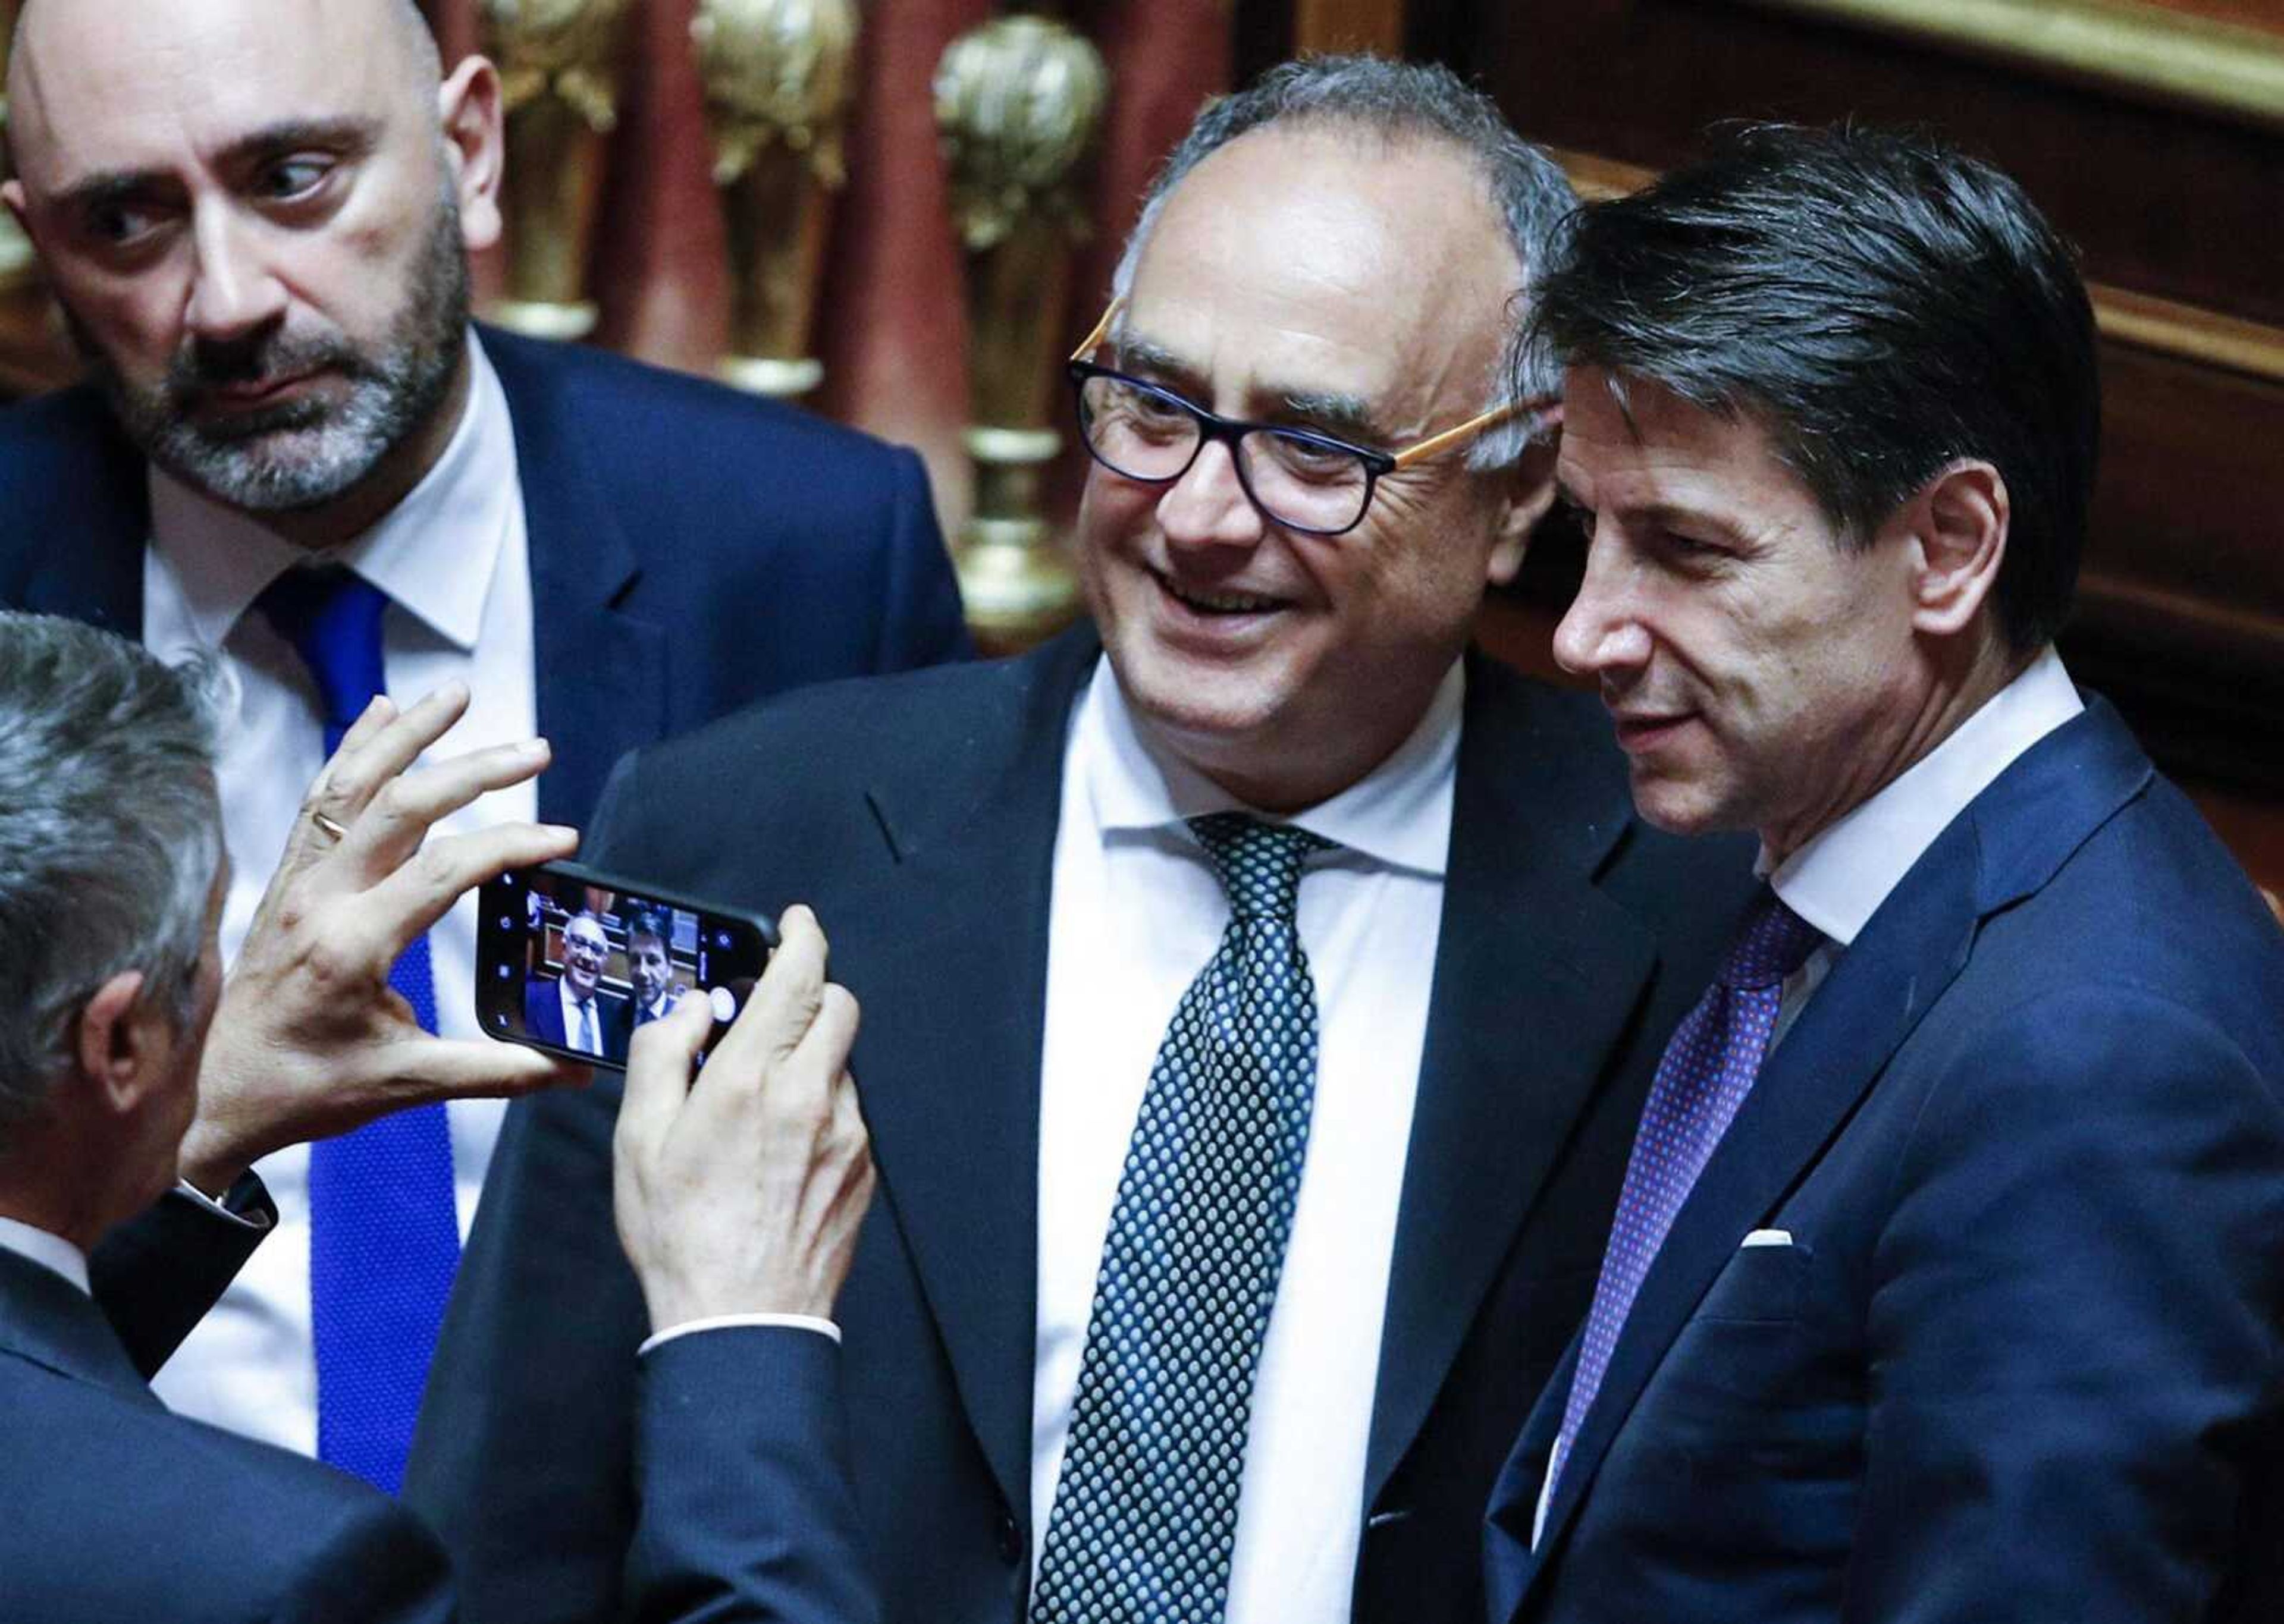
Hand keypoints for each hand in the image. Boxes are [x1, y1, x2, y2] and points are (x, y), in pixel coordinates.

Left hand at [177, 684, 584, 1194]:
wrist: (214, 1094)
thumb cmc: (307, 1089)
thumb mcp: (406, 1084)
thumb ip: (496, 1069)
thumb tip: (574, 1070)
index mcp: (353, 945)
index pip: (447, 870)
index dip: (512, 845)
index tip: (562, 840)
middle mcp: (320, 899)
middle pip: (403, 806)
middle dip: (475, 770)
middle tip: (536, 751)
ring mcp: (297, 882)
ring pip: (354, 786)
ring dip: (409, 735)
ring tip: (457, 695)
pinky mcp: (287, 879)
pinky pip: (319, 799)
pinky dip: (353, 751)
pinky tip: (383, 714)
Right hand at [614, 906, 874, 1332]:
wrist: (742, 1320)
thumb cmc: (684, 1236)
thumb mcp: (641, 1138)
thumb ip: (664, 1054)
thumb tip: (694, 1008)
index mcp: (751, 1079)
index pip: (799, 976)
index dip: (802, 937)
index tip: (796, 925)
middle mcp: (811, 1096)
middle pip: (839, 1006)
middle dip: (809, 995)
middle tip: (768, 1015)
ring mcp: (846, 1133)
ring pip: (843, 1062)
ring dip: (810, 1060)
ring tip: (760, 1107)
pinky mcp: (864, 1168)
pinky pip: (849, 1113)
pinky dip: (821, 1108)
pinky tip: (781, 1149)